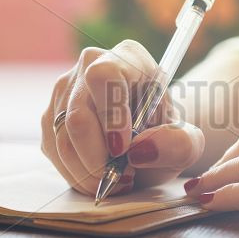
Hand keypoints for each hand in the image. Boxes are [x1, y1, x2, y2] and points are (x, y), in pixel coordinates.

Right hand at [41, 40, 203, 195]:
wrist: (148, 141)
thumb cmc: (166, 135)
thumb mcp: (187, 143)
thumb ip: (178, 144)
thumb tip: (140, 149)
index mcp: (129, 57)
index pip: (105, 75)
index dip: (111, 115)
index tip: (123, 150)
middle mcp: (91, 66)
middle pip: (78, 112)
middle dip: (98, 158)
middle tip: (123, 178)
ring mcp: (66, 90)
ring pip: (62, 137)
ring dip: (89, 171)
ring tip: (117, 180)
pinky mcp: (51, 116)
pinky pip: (53, 150)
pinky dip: (76, 174)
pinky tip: (100, 176)